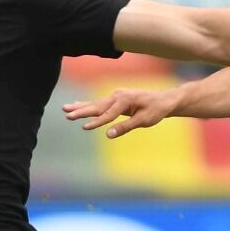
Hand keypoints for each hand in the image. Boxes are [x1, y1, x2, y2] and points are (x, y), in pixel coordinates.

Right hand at [62, 89, 178, 138]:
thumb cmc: (156, 110)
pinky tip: (76, 105)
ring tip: (65, 109)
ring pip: (95, 103)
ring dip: (80, 107)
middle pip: (96, 106)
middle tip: (67, 115)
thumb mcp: (144, 121)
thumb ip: (125, 127)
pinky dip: (87, 104)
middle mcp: (117, 95)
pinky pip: (99, 103)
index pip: (108, 114)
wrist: (164, 100)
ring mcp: (115, 96)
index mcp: (124, 100)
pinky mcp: (115, 99)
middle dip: (81, 111)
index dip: (96, 122)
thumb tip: (108, 135)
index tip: (84, 127)